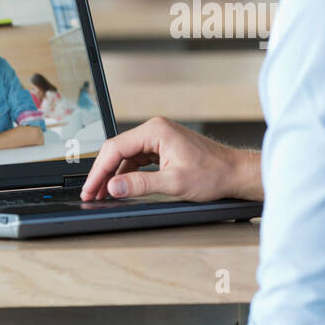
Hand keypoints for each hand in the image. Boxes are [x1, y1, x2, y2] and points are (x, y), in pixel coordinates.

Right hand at [81, 116, 261, 202]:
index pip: (115, 149)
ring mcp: (159, 137)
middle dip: (102, 173)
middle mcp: (155, 129)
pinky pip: (137, 159)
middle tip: (90, 194)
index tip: (89, 189)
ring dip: (113, 174)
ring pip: (126, 155)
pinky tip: (121, 187)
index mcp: (156, 130)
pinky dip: (127, 173)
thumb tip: (113, 187)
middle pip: (117, 150)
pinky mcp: (163, 147)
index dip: (98, 171)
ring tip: (102, 194)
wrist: (235, 173)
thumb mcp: (174, 183)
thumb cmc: (213, 174)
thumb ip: (141, 185)